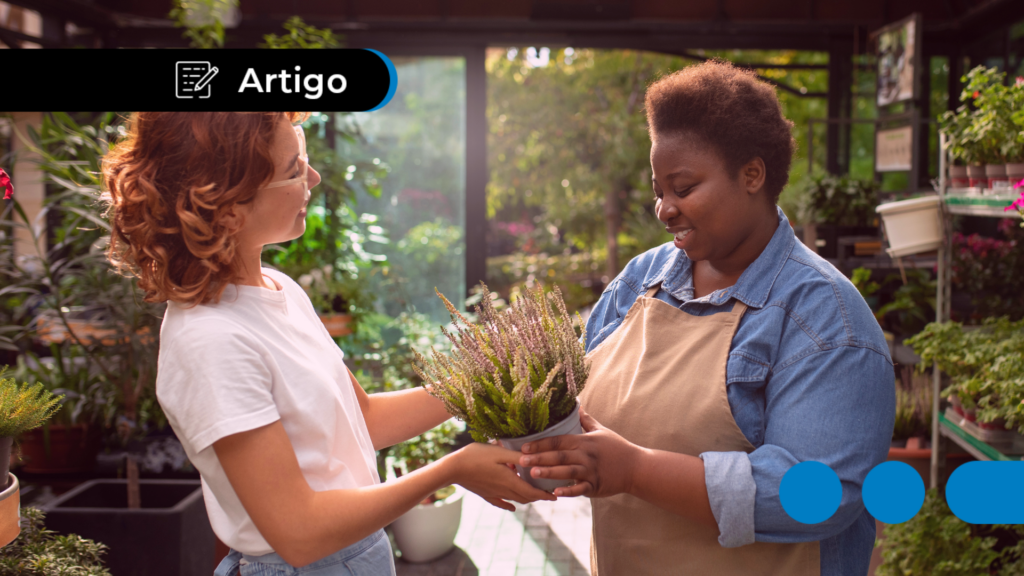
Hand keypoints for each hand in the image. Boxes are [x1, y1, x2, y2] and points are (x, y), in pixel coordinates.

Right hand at [448, 442, 556, 510]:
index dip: (545, 495)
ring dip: (526, 499)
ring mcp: (494, 494)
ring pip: (515, 500)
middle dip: (538, 497)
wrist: (453, 468)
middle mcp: (504, 491)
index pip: (533, 493)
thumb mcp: (499, 452)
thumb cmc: (476, 456)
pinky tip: (512, 507)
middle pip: (526, 498)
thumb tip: (535, 459)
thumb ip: (517, 456)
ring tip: (534, 495)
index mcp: (510, 481)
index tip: (555, 496)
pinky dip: (509, 505)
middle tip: (548, 494)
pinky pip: (500, 503)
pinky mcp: (485, 494)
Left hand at [519, 408, 641, 497]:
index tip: (524, 446)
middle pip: (559, 456)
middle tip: (520, 460)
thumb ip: (586, 420)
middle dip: (539, 458)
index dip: (540, 443)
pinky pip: (580, 489)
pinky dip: (568, 491)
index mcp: (584, 441)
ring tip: (533, 474)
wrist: (636, 467)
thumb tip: (577, 405)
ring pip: (567, 471)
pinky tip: (555, 493)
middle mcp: (585, 455)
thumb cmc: (617, 448)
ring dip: (549, 473)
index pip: (558, 440)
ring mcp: (591, 471)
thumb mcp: (601, 430)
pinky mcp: (596, 486)